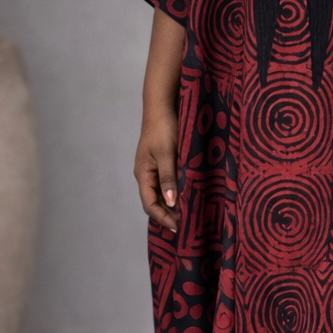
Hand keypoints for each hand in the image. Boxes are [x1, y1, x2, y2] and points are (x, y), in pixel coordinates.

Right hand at [134, 108, 178, 231]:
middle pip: (155, 202)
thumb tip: (171, 202)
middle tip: (187, 225)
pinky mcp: (164, 162)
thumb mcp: (167, 153)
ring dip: (174, 205)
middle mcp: (147, 174)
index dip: (163, 218)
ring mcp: (154, 169)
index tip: (179, 227)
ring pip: (162, 194)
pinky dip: (177, 192)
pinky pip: (169, 183)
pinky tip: (189, 196)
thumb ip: (168, 177)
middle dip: (169, 215)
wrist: (163, 105)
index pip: (150, 205)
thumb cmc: (163, 128)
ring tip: (189, 214)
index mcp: (143, 174)